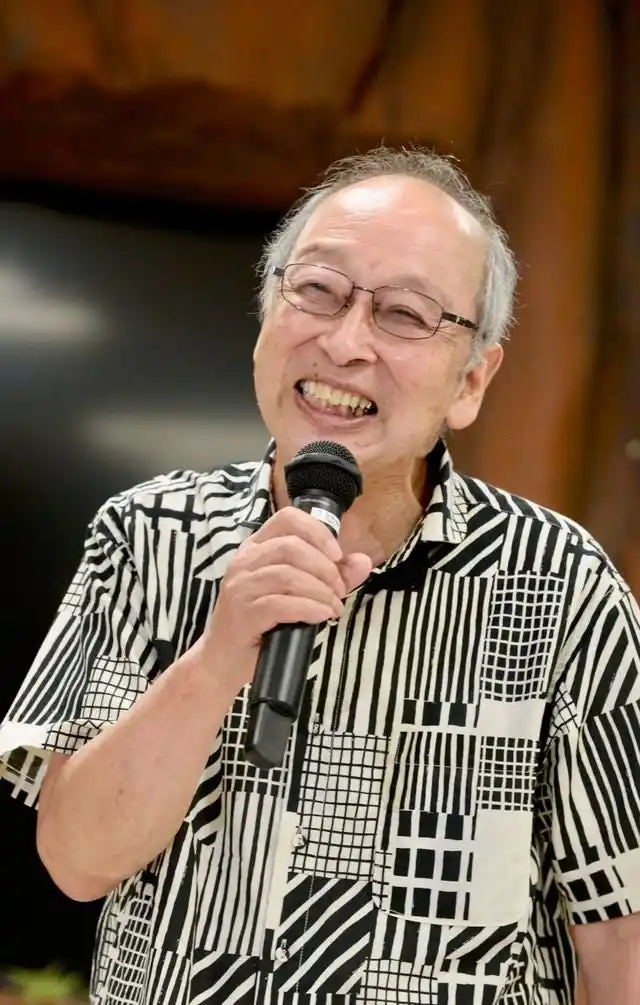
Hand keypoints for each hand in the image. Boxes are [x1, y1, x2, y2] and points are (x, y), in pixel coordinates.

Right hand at [200, 506, 371, 689]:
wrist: (224, 661)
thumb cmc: (261, 624)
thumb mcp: (298, 594)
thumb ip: (331, 576)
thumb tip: (362, 562)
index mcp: (256, 548)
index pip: (288, 519)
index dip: (318, 532)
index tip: (337, 555)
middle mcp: (244, 561)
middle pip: (291, 546)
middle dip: (324, 568)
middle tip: (339, 590)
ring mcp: (240, 587)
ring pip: (287, 575)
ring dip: (320, 590)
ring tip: (333, 607)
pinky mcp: (242, 613)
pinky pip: (280, 604)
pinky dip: (308, 608)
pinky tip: (322, 616)